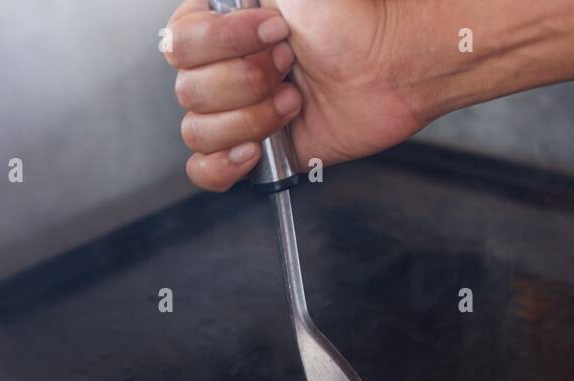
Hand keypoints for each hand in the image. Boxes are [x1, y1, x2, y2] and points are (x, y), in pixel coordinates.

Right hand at [163, 0, 428, 190]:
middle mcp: (221, 68)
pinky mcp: (254, 153)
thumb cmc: (352, 17)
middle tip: (292, 65)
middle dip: (248, 81)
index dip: (225, 44)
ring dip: (251, 119)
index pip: (179, 44)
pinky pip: (204, 170)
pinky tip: (252, 151)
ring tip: (294, 102)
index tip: (275, 29)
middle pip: (188, 91)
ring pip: (198, 131)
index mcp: (218, 25)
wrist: (394, 65)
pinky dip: (222, 165)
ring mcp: (235, 112)